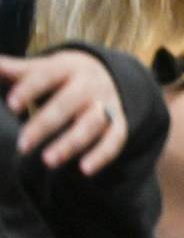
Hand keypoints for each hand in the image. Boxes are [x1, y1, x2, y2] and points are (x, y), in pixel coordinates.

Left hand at [1, 50, 127, 173]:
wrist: (106, 74)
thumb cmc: (62, 77)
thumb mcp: (43, 68)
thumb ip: (17, 70)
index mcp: (68, 68)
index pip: (48, 76)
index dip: (30, 90)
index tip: (11, 105)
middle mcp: (90, 85)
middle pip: (69, 103)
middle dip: (46, 124)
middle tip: (23, 146)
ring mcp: (106, 104)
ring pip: (92, 123)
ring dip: (72, 143)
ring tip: (48, 161)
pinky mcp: (118, 123)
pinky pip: (115, 139)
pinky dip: (102, 155)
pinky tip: (84, 170)